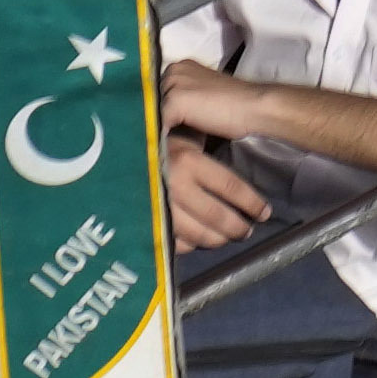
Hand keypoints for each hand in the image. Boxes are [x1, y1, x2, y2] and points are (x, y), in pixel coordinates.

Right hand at [154, 126, 267, 249]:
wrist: (112, 151)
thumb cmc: (156, 137)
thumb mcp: (184, 132)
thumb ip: (205, 145)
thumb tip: (244, 148)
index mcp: (187, 160)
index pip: (229, 186)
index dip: (250, 202)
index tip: (264, 212)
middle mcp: (173, 185)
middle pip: (214, 214)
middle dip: (236, 226)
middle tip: (247, 231)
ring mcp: (157, 207)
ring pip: (195, 232)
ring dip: (215, 239)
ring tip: (227, 239)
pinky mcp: (142, 222)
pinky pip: (170, 241)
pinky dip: (187, 244)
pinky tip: (196, 243)